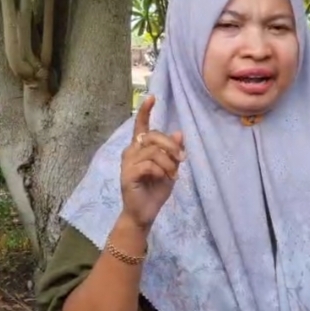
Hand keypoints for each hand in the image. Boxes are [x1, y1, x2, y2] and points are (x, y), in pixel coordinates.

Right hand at [120, 95, 184, 229]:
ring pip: (153, 151)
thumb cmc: (155, 190)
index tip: (152, 97)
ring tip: (173, 174)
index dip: (145, 111)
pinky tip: (164, 178)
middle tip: (182, 158)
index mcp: (140, 148)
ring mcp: (127, 163)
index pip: (141, 126)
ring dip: (168, 162)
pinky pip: (149, 165)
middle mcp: (131, 151)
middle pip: (153, 136)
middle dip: (171, 145)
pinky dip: (161, 170)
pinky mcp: (127, 175)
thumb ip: (173, 152)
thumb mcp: (169, 169)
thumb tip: (179, 133)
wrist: (144, 213)